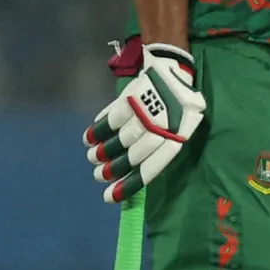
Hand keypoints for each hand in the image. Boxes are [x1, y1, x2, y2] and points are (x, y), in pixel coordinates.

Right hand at [84, 44, 205, 203]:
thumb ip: (162, 148)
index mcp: (177, 136)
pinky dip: (97, 131)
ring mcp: (144, 112)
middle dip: (113, 169)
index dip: (129, 183)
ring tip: (93, 160)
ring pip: (120, 139)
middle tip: (99, 177)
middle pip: (132, 155)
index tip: (110, 197)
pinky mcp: (130, 98)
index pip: (151, 167)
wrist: (172, 72)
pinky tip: (88, 140)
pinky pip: (110, 119)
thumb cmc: (178, 107)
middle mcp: (161, 126)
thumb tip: (136, 174)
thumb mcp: (181, 128)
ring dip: (102, 153)